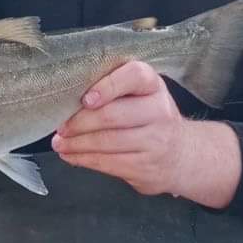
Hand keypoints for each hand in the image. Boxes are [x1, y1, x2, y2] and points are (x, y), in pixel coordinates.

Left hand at [52, 60, 241, 206]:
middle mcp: (159, 111)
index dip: (108, 86)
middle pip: (112, 115)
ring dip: (76, 144)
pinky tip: (71, 156)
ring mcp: (155, 141)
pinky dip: (84, 159)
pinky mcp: (146, 167)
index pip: (134, 76)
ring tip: (60, 143)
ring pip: (106, 142)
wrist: (182, 155)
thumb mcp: (141, 96)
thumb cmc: (150, 119)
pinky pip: (108, 163)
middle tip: (61, 126)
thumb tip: (68, 99)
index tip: (85, 99)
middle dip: (79, 122)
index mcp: (153, 86)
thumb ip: (113, 90)